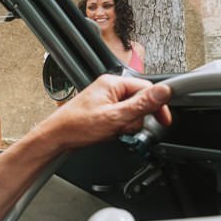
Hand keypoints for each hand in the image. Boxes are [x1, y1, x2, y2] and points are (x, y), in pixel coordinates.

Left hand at [34, 75, 171, 149]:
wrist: (56, 138)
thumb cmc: (77, 126)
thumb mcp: (116, 116)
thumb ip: (142, 104)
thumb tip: (164, 91)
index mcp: (113, 83)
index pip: (147, 89)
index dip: (157, 106)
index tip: (163, 120)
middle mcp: (109, 88)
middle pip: (140, 102)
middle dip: (136, 119)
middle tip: (124, 127)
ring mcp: (106, 100)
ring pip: (132, 113)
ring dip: (127, 126)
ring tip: (112, 131)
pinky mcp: (103, 111)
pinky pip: (121, 119)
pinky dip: (119, 128)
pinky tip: (109, 133)